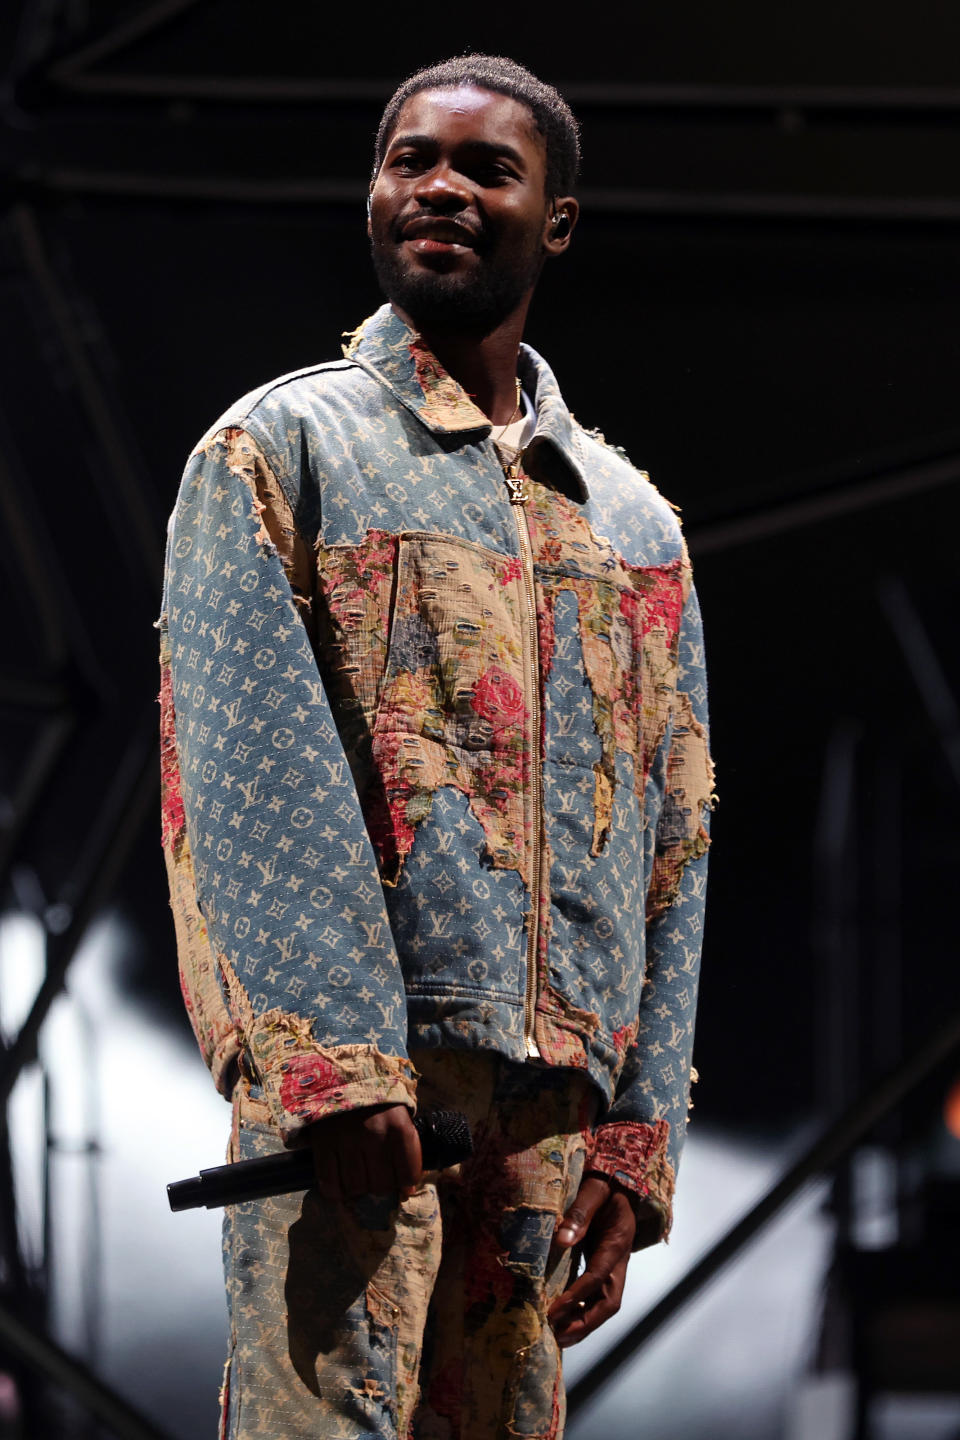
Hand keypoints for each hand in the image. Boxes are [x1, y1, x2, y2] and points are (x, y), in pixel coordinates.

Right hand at [308, 1103, 421, 1198]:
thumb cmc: (377, 1101)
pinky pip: (329, 1182)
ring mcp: (347, 1139)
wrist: (343, 1074)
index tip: (399, 1179)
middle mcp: (374, 1134)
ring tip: (358, 1176)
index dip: (404, 1183)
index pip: (408, 1175)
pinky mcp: (323, 1143)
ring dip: (358, 1188)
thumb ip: (406, 1149)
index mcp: (399, 1126)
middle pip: (381, 1185)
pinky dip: (335, 1191)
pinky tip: (339, 1185)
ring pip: (356, 1187)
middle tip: (376, 1176)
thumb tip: (406, 1191)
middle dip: (380, 1186)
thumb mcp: (400, 1116)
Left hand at [548, 1175, 636, 1347]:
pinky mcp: (603, 1266)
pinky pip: (596, 1295)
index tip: (554, 1311)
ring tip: (558, 1336)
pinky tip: (563, 1318)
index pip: (598, 1277)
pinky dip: (581, 1310)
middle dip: (585, 1323)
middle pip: (609, 1302)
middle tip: (558, 1336)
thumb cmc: (605, 1184)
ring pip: (604, 1303)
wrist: (619, 1182)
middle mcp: (618, 1260)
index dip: (577, 1297)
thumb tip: (561, 1239)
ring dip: (583, 1323)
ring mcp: (613, 1265)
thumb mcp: (594, 1189)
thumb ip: (581, 1211)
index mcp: (617, 1242)